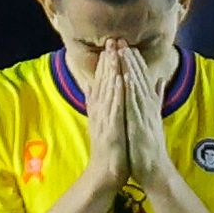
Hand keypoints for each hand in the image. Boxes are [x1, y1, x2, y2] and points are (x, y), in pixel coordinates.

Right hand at [83, 50, 132, 189]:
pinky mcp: (110, 128)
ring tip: (114, 52)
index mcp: (101, 109)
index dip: (107, 63)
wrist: (106, 172)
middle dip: (107, 61)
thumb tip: (95, 87)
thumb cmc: (110, 148)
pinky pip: (113, 107)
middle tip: (111, 40)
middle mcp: (100, 111)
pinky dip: (115, 92)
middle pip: (103, 82)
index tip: (112, 44)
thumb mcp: (107, 122)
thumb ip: (102, 104)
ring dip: (110, 71)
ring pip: (106, 90)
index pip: (103, 82)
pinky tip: (118, 79)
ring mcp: (104, 118)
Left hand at [115, 47, 168, 180]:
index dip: (135, 62)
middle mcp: (148, 107)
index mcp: (148, 105)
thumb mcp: (153, 118)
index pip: (142, 80)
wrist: (154, 168)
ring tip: (123, 52)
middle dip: (130, 60)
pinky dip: (131, 89)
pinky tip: (125, 77)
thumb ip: (156, 98)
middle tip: (122, 41)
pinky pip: (135, 104)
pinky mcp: (141, 124)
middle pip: (139, 79)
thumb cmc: (149, 145)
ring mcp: (145, 114)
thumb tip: (159, 80)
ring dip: (131, 69)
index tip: (127, 46)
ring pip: (137, 87)